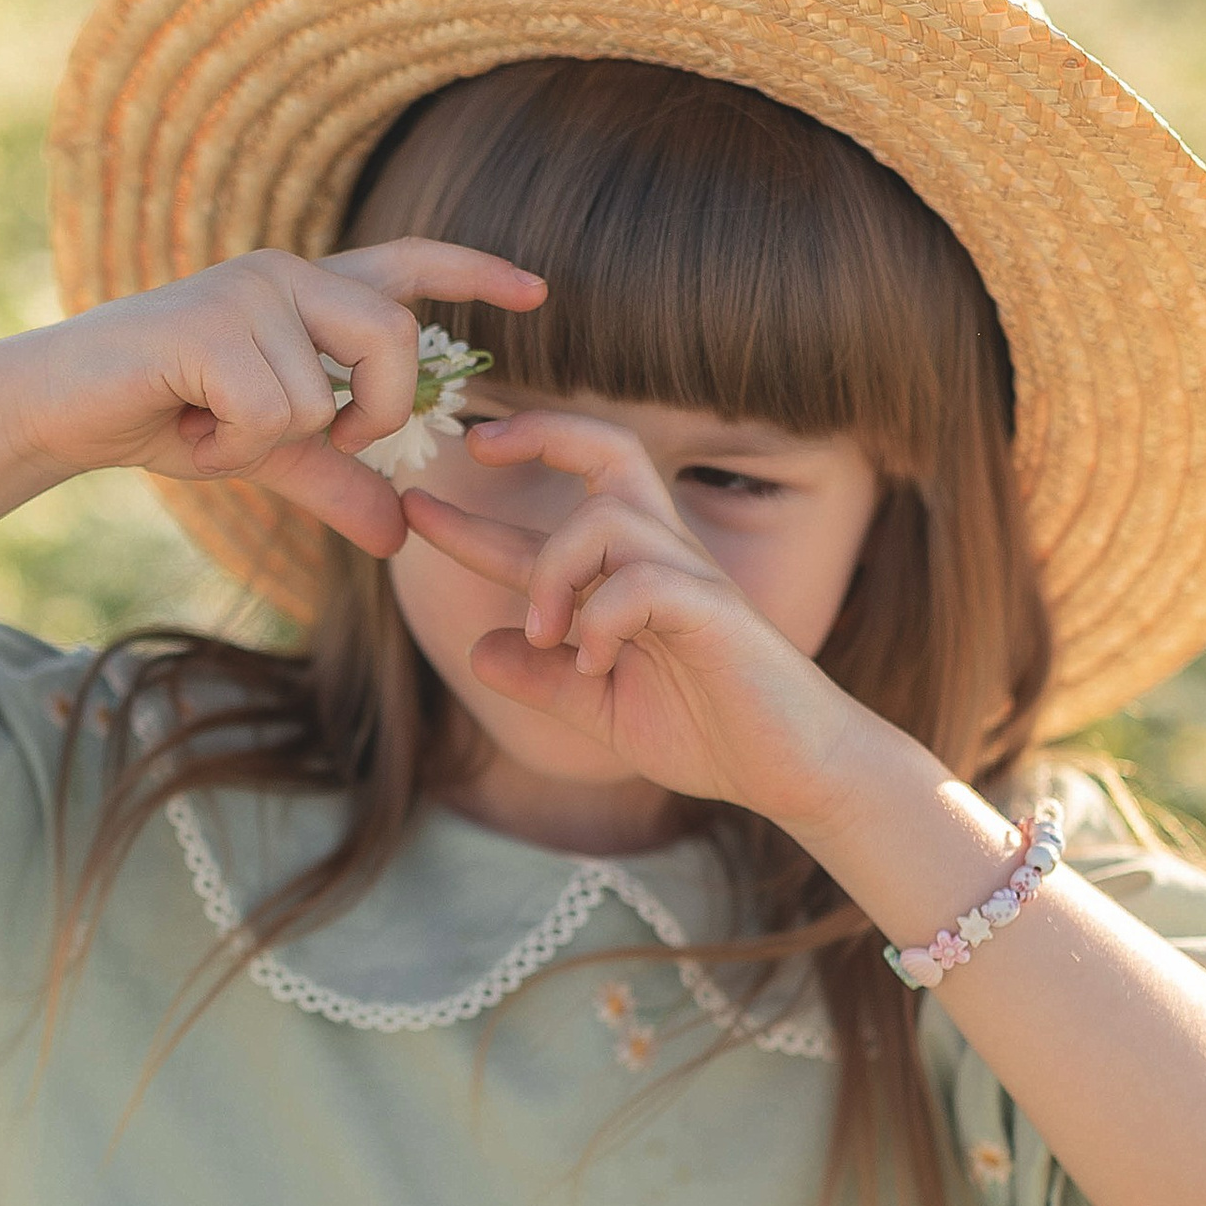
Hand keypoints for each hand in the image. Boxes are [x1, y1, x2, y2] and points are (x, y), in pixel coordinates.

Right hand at [6, 243, 548, 555]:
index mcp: (309, 292)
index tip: (540, 291)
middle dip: (369, 412)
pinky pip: (273, 413)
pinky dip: (232, 446)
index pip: (409, 266)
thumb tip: (399, 541)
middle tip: (313, 436)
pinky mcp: (211, 322)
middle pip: (395, 343)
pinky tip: (185, 423)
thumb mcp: (267, 454)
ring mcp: (249, 289)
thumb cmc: (166, 414)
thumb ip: (339, 484)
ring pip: (322, 397)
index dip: (476, 273)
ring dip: (264, 441)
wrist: (61, 405)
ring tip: (205, 422)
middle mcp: (288, 272)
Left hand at [400, 408, 871, 827]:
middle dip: (541, 434)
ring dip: (555, 570)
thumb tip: (476, 651)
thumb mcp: (602, 709)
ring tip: (544, 633)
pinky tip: (593, 662)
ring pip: (610, 519)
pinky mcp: (718, 615)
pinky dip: (602, 616)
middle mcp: (660, 560)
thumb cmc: (711, 730)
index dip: (476, 512)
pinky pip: (646, 582)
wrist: (794, 771)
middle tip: (476, 449)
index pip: (548, 518)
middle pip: (609, 450)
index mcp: (628, 578)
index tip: (411, 504)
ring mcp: (692, 581)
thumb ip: (544, 679)